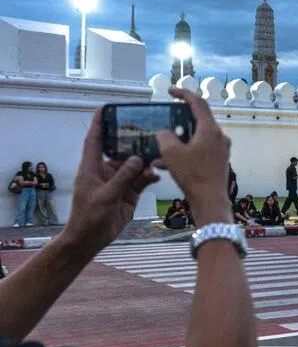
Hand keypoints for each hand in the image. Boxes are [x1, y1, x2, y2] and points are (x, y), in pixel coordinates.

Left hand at [58, 109, 162, 253]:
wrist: (90, 239)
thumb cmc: (88, 217)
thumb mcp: (105, 196)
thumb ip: (123, 177)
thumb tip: (138, 159)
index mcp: (92, 167)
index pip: (95, 140)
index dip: (99, 123)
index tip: (105, 107)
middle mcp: (105, 171)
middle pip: (121, 150)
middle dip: (134, 141)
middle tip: (148, 130)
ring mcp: (118, 181)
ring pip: (135, 165)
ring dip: (146, 161)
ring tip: (158, 156)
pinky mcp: (129, 192)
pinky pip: (142, 179)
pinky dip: (150, 176)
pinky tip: (157, 174)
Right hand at [153, 87, 232, 222]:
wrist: (210, 200)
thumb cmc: (193, 176)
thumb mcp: (171, 153)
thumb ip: (164, 136)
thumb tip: (164, 132)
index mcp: (210, 129)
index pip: (198, 103)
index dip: (183, 94)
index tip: (171, 91)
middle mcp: (219, 136)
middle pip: (199, 119)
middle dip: (179, 119)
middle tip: (167, 118)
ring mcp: (221, 149)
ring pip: (197, 137)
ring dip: (179, 140)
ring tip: (161, 148)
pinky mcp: (219, 160)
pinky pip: (200, 150)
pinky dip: (185, 152)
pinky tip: (166, 164)